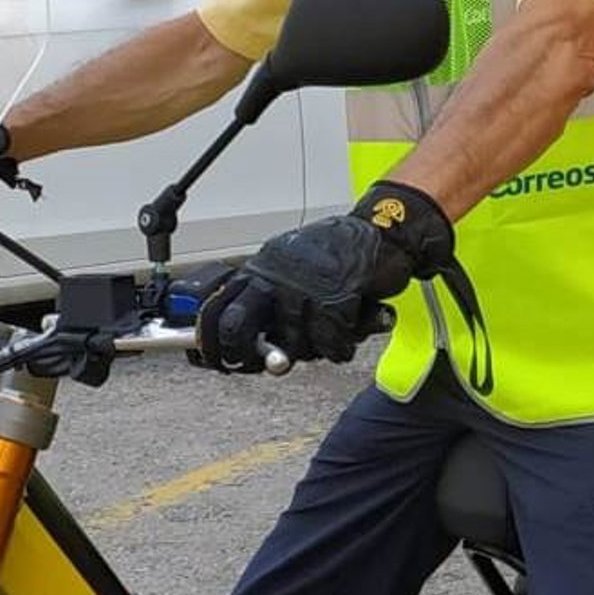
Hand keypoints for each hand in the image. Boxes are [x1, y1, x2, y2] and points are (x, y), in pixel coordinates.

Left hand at [194, 182, 454, 373]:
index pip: (218, 306)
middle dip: (247, 355)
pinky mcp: (335, 298)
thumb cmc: (338, 256)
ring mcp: (303, 288)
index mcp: (261, 269)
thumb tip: (250, 351)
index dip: (209, 340)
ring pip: (292, 346)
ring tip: (329, 333)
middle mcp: (275, 277)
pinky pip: (330, 345)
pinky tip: (348, 332)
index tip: (211, 360)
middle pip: (237, 327)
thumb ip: (271, 307)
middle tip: (269, 363)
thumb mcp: (292, 272)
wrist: (384, 230)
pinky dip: (342, 346)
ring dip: (314, 349)